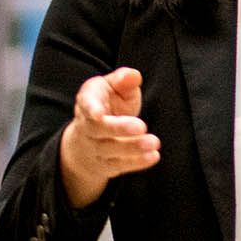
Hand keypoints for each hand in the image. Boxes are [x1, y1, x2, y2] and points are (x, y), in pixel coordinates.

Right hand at [57, 67, 158, 206]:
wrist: (87, 141)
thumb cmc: (107, 106)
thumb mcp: (112, 88)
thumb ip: (122, 80)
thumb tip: (133, 76)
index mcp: (87, 101)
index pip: (85, 103)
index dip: (91, 108)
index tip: (98, 113)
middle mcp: (86, 126)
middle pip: (97, 129)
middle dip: (118, 128)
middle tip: (141, 126)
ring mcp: (94, 147)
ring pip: (109, 149)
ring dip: (132, 147)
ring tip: (154, 142)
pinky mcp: (105, 164)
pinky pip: (119, 165)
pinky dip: (136, 162)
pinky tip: (153, 156)